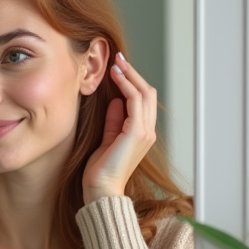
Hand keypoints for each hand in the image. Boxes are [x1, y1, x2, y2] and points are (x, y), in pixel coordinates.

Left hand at [82, 52, 157, 204]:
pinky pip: (134, 101)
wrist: (100, 189)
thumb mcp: (107, 139)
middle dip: (133, 73)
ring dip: (130, 75)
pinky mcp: (136, 132)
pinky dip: (126, 85)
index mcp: (142, 133)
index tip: (118, 68)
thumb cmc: (100, 170)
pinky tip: (115, 77)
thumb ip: (114, 120)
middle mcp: (148, 131)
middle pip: (147, 92)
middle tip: (118, 59)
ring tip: (116, 63)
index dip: (132, 82)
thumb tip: (115, 101)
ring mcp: (144, 132)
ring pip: (143, 93)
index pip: (142, 100)